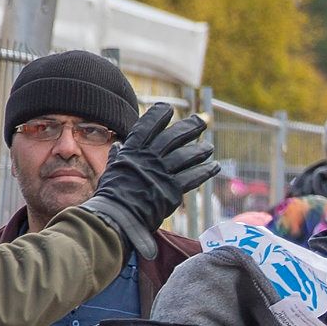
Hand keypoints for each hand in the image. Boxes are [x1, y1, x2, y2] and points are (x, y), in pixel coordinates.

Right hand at [81, 102, 221, 257]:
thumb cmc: (111, 196)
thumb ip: (118, 157)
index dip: (158, 115)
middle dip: (189, 127)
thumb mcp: (111, 171)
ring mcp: (161, 173)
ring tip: (209, 146)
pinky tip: (215, 166)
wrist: (116, 217)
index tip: (168, 108)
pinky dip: (205, 171)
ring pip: (186, 155)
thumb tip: (118, 146)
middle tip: (201, 121)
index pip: (147, 127)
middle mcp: (148, 159)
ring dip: (200, 149)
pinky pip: (193, 176)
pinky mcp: (172, 189)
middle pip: (173, 137)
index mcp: (132, 152)